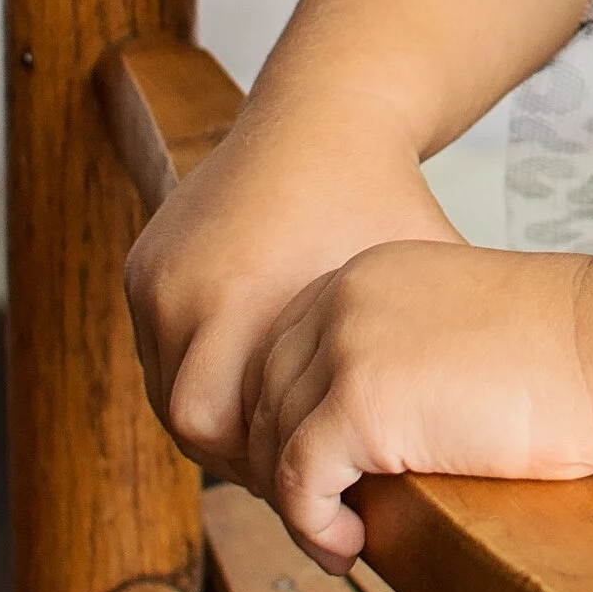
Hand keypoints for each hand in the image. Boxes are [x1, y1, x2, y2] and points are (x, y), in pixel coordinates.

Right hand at [126, 90, 460, 484]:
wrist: (327, 115)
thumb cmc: (384, 202)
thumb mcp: (410, 284)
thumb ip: (416, 369)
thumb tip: (449, 458)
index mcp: (242, 296)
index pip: (222, 432)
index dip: (268, 466)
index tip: (318, 476)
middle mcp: (184, 288)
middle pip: (188, 420)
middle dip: (241, 454)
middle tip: (297, 470)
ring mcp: (155, 276)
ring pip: (166, 390)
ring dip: (218, 419)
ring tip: (279, 431)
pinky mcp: (143, 265)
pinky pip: (158, 350)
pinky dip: (198, 377)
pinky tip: (254, 384)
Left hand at [241, 239, 592, 569]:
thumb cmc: (571, 349)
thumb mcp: (464, 325)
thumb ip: (408, 350)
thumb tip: (375, 425)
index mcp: (370, 271)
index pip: (287, 348)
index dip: (292, 414)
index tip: (321, 467)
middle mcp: (344, 298)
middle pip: (267, 393)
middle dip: (281, 459)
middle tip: (322, 512)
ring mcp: (345, 350)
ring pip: (274, 443)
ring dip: (297, 503)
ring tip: (337, 538)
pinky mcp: (357, 409)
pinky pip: (298, 484)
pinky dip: (313, 527)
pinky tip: (351, 548)